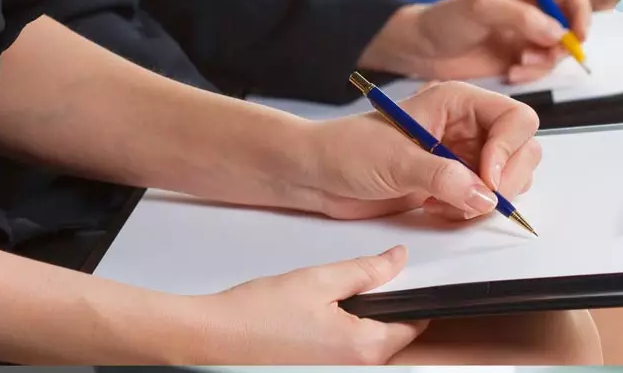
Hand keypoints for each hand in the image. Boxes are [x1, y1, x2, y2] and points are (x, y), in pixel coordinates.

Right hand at [193, 245, 426, 363]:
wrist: (210, 338)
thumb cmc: (255, 315)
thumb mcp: (319, 279)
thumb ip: (367, 270)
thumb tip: (398, 260)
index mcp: (363, 349)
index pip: (412, 324)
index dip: (410, 296)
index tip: (402, 278)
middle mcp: (355, 370)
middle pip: (390, 335)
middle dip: (380, 308)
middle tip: (354, 284)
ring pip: (365, 344)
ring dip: (358, 321)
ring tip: (327, 302)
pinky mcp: (317, 372)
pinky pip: (343, 353)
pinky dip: (338, 334)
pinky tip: (313, 319)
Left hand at [297, 82, 541, 220]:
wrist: (317, 174)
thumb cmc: (346, 150)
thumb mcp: (396, 161)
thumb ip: (443, 177)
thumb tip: (485, 195)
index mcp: (458, 101)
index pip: (516, 118)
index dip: (509, 150)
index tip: (487, 179)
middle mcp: (467, 125)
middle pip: (522, 149)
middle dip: (505, 180)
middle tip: (476, 202)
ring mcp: (464, 154)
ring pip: (509, 177)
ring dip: (486, 200)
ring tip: (446, 204)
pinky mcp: (456, 182)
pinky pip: (485, 199)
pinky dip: (470, 212)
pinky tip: (437, 210)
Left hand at [359, 0, 591, 82]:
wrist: (421, 49)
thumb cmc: (446, 19)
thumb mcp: (481, 8)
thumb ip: (520, 16)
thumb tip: (558, 32)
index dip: (582, 13)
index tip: (576, 37)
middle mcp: (533, 9)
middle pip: (572, 25)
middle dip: (562, 46)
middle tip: (538, 57)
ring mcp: (528, 35)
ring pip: (558, 51)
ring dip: (544, 63)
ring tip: (517, 67)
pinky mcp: (520, 58)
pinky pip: (541, 68)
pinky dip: (533, 74)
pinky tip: (511, 75)